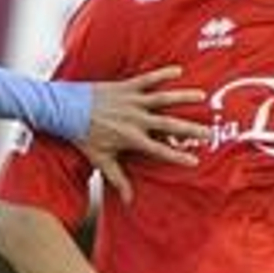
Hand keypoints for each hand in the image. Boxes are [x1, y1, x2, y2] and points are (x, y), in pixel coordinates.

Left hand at [81, 66, 207, 203]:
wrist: (64, 110)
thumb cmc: (83, 136)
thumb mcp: (100, 160)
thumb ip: (117, 179)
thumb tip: (129, 201)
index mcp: (131, 138)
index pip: (159, 151)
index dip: (177, 156)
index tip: (195, 161)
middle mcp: (135, 120)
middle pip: (168, 125)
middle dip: (190, 129)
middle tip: (209, 132)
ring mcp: (131, 101)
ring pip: (163, 99)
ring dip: (183, 98)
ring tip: (202, 97)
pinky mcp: (125, 86)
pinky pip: (147, 79)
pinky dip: (162, 74)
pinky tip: (178, 70)